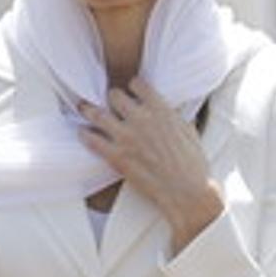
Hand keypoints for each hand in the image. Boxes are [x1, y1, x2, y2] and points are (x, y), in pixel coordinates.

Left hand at [78, 78, 222, 253]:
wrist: (187, 192)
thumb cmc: (193, 164)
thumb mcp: (189, 131)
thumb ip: (173, 116)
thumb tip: (168, 110)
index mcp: (161, 110)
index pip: (138, 84)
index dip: (132, 87)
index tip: (130, 91)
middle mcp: (141, 119)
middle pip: (114, 95)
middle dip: (111, 98)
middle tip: (108, 103)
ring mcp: (126, 137)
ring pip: (97, 113)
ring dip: (89, 110)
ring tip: (84, 108)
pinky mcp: (116, 156)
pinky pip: (91, 139)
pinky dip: (84, 134)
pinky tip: (82, 132)